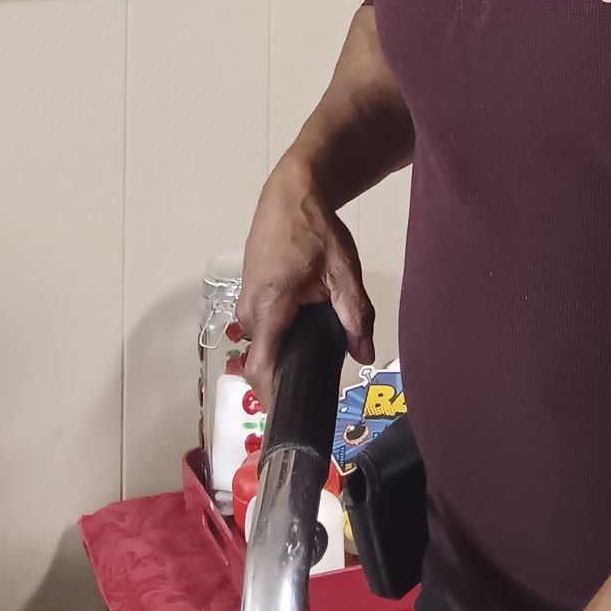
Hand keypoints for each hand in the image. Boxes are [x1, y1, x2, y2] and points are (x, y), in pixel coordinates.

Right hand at [237, 153, 375, 406]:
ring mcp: (245, 301)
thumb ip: (355, 314)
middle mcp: (248, 310)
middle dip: (288, 375)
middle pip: (263, 359)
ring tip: (318, 354)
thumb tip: (365, 355)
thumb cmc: (315, 231)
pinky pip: (264, 327)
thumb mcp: (343, 271)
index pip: (260, 368)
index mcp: (269, 308)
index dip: (274, 397)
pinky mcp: (250, 293)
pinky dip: (282, 334)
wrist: (291, 194)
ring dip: (287, 351)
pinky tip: (307, 330)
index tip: (293, 416)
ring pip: (265, 342)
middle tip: (320, 384)